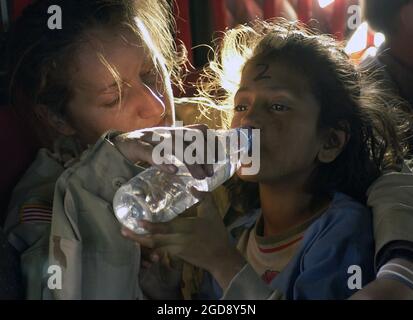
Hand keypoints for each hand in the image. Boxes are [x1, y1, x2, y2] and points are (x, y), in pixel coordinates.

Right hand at [113, 124, 213, 179]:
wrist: (117, 144)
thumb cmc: (146, 147)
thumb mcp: (167, 146)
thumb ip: (182, 150)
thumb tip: (204, 164)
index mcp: (174, 132)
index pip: (199, 130)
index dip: (211, 143)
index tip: (217, 159)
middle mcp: (166, 132)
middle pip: (193, 136)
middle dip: (205, 154)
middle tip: (208, 174)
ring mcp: (151, 137)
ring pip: (176, 144)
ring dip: (191, 161)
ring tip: (199, 177)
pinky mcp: (136, 146)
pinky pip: (151, 152)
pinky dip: (163, 161)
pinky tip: (173, 170)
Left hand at [121, 191, 245, 288]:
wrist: (220, 258)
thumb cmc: (216, 233)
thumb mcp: (213, 212)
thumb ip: (204, 197)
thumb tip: (192, 186)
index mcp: (186, 228)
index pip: (166, 228)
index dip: (151, 226)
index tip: (138, 221)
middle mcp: (178, 240)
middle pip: (154, 240)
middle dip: (137, 236)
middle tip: (122, 230)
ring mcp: (175, 249)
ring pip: (154, 246)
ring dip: (139, 241)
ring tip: (126, 234)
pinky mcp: (175, 254)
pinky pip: (159, 249)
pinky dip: (149, 245)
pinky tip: (140, 239)